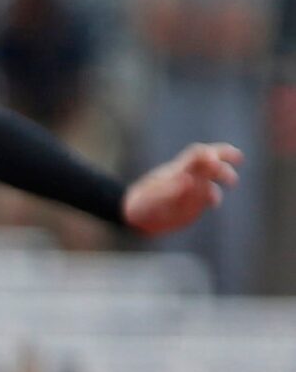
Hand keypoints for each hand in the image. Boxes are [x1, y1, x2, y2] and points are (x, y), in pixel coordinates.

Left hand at [121, 142, 238, 235]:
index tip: (215, 159)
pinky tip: (214, 203)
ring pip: (210, 179)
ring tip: (231, 183)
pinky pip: (206, 196)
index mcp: (176, 170)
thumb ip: (171, 189)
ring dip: (222, 176)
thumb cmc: (140, 205)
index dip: (210, 153)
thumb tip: (188, 178)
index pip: (197, 154)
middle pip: (209, 161)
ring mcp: (191, 189)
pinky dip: (213, 197)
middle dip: (225, 159)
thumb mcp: (153, 198)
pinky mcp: (193, 203)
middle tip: (237, 160)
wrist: (133, 218)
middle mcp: (187, 176)